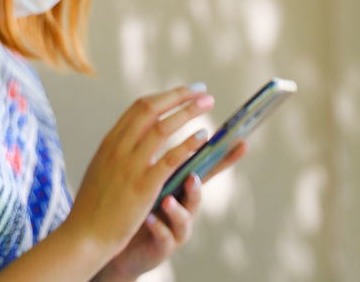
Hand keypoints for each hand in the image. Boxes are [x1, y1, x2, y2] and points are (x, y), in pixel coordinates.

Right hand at [58, 86, 215, 268]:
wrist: (84, 235)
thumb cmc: (93, 208)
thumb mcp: (101, 170)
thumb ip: (116, 153)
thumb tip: (131, 139)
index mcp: (110, 142)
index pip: (138, 108)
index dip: (164, 96)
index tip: (182, 91)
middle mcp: (118, 147)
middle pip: (151, 109)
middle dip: (178, 95)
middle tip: (201, 89)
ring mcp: (130, 165)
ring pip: (162, 127)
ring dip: (187, 111)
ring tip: (208, 104)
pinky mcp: (143, 186)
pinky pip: (170, 158)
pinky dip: (188, 143)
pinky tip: (203, 136)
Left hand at [99, 140, 247, 280]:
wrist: (117, 240)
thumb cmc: (135, 203)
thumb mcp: (145, 172)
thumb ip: (157, 149)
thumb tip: (163, 114)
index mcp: (179, 182)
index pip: (203, 166)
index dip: (223, 155)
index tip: (242, 141)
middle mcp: (183, 203)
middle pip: (198, 190)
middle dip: (197, 182)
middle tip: (193, 176)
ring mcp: (175, 225)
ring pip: (185, 216)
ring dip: (178, 206)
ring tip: (167, 199)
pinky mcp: (163, 245)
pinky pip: (164, 235)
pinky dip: (158, 226)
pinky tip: (150, 218)